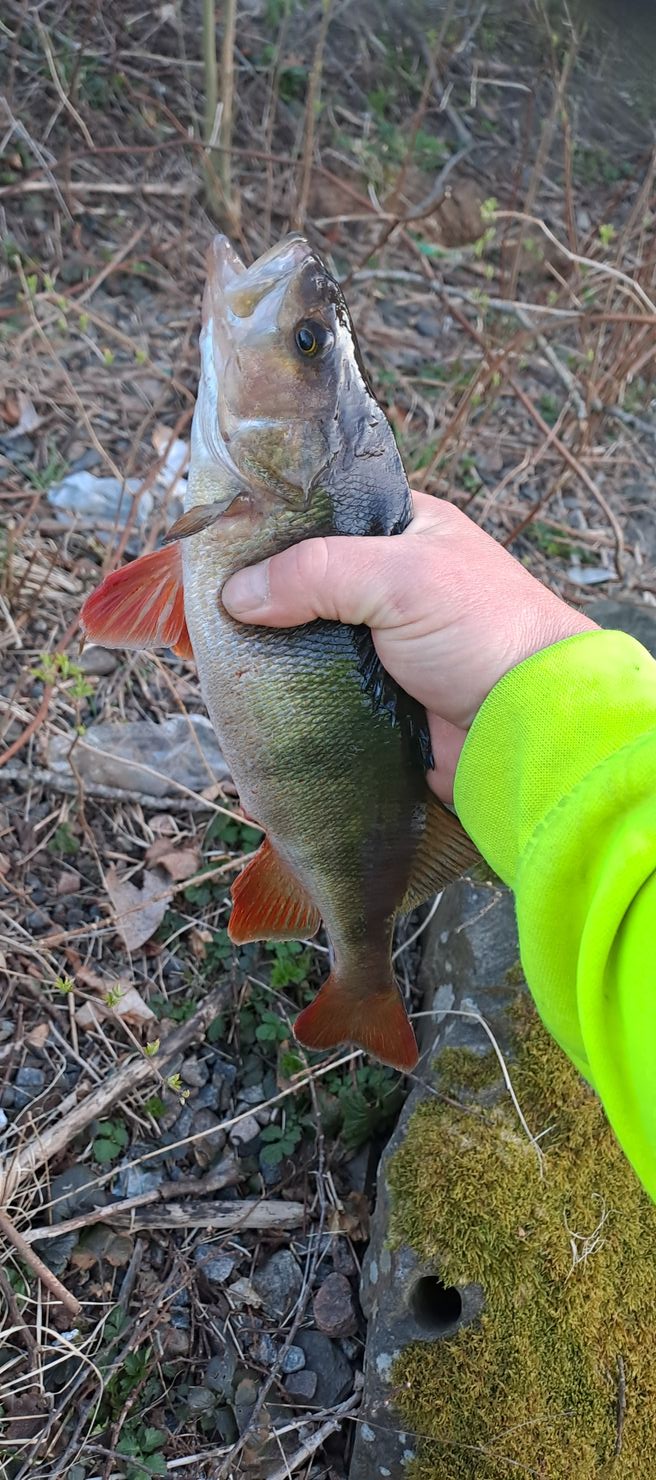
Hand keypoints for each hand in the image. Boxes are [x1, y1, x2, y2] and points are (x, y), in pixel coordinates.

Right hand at [222, 493, 595, 801]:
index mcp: (400, 532)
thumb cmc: (484, 631)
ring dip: (267, 662)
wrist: (529, 726)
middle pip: (298, 587)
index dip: (265, 533)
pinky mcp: (372, 703)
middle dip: (256, 606)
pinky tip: (252, 714)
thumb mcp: (401, 576)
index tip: (212, 553)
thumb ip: (316, 571)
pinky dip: (287, 708)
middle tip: (202, 619)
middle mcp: (386, 585)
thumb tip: (236, 594)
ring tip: (219, 669)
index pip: (315, 518)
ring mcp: (377, 647)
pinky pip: (314, 699)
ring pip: (300, 647)